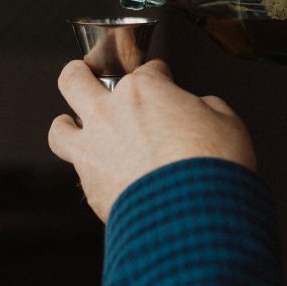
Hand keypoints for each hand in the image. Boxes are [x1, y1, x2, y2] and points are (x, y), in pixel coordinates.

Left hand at [48, 60, 256, 220]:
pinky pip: (78, 173)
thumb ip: (206, 107)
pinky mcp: (91, 187)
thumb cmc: (212, 166)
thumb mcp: (227, 121)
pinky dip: (89, 171)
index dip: (159, 76)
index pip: (147, 71)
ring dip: (66, 124)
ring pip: (60, 128)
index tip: (164, 84)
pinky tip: (99, 174)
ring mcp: (94, 151)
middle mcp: (110, 114)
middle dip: (82, 73)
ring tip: (72, 125)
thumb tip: (200, 111)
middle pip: (76, 79)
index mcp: (144, 91)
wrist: (195, 214)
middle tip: (88, 76)